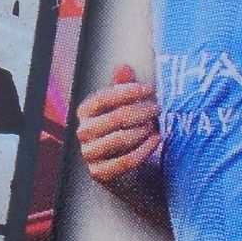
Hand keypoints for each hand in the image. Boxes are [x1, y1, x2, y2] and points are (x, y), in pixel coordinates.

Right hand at [77, 63, 159, 187]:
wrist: (124, 168)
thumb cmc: (125, 131)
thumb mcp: (124, 107)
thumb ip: (123, 88)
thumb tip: (123, 67)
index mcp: (85, 112)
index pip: (104, 98)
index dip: (128, 92)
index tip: (150, 89)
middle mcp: (83, 132)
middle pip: (115, 118)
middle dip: (141, 112)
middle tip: (158, 108)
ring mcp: (89, 153)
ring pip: (119, 140)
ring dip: (142, 131)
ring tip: (156, 126)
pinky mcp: (100, 173)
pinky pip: (125, 161)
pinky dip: (144, 150)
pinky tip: (156, 140)